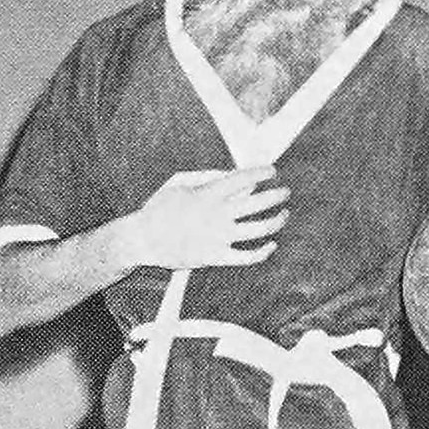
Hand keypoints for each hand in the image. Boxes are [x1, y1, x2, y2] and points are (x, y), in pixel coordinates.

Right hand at [129, 167, 289, 270]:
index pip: (243, 179)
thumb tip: (232, 173)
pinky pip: (246, 257)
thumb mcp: (179, 183)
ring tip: (283, 215)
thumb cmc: (160, 208)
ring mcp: (218, 238)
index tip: (272, 171)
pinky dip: (262, 252)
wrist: (143, 239)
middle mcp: (217, 215)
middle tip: (285, 192)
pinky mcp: (215, 257)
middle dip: (276, 195)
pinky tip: (271, 245)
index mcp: (208, 194)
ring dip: (276, 221)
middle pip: (257, 203)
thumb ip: (207, 176)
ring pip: (258, 230)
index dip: (261, 173)